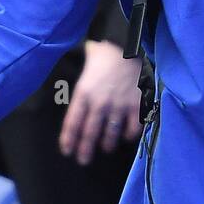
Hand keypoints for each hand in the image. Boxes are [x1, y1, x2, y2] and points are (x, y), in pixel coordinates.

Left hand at [59, 40, 142, 165]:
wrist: (130, 44)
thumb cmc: (106, 50)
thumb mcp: (84, 66)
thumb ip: (82, 80)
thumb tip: (75, 88)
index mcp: (83, 93)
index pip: (72, 124)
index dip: (69, 140)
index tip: (67, 151)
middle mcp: (99, 104)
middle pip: (89, 134)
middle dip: (85, 150)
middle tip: (83, 160)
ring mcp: (118, 107)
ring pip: (110, 135)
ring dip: (106, 144)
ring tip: (105, 148)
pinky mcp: (136, 106)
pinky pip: (132, 130)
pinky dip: (128, 135)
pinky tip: (126, 136)